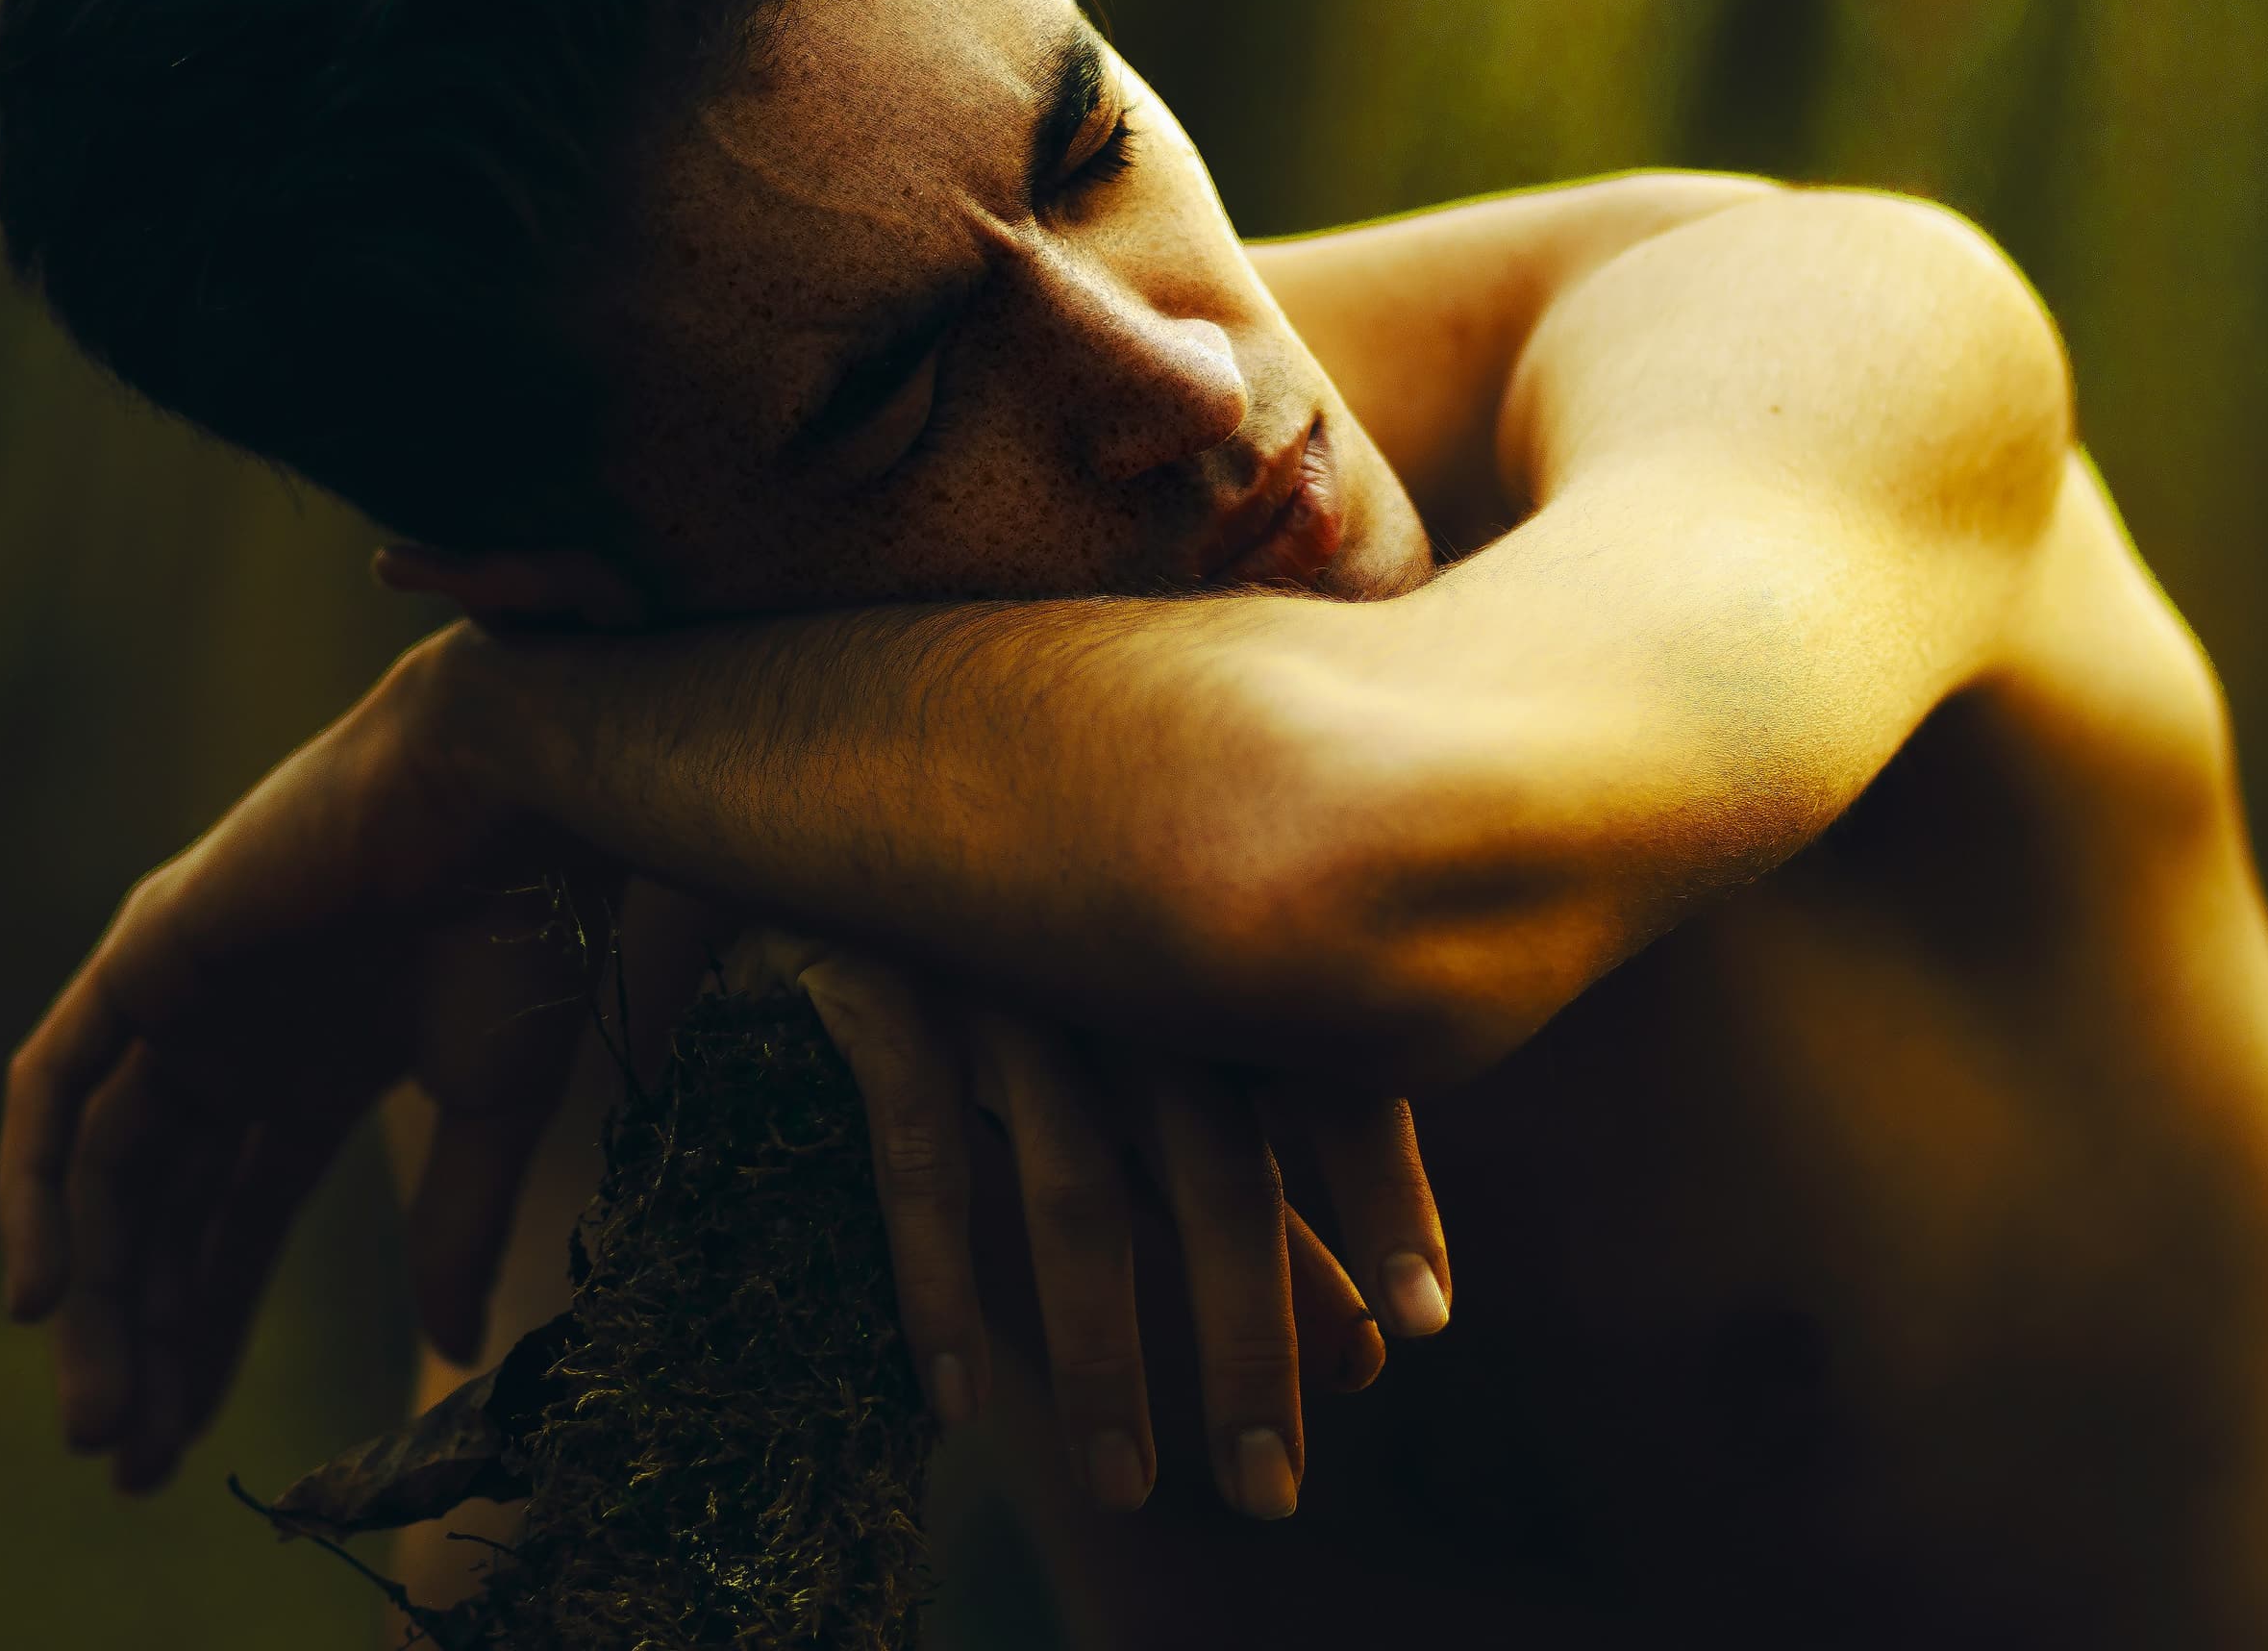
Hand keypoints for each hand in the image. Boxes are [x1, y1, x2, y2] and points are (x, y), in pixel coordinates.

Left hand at [0, 670, 599, 1491]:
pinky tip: (42, 1290)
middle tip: (119, 1457)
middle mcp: (235, 1036)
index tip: (179, 1450)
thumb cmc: (533, 925)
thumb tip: (457, 1349)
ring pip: (106, 1170)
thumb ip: (454, 1220)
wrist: (525, 794)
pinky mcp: (147, 950)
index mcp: (316, 1067)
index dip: (207, 1332)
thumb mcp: (493, 1106)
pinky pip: (58, 1083)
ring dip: (92, 1292)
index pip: (234, 1223)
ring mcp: (185, 994)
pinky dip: (37, 1183)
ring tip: (95, 1408)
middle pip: (161, 1214)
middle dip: (139, 1336)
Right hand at [730, 931, 1452, 1523]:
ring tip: (1126, 1490)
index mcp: (1214, 954)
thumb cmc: (1037, 940)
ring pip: (1074, 1187)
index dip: (1383, 1192)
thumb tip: (1380, 1352)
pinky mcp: (880, 985)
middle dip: (1251, 1339)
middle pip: (1215, 1169)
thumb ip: (1257, 1179)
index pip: (1328, 1080)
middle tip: (1272, 1495)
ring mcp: (1002, 975)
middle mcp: (1126, 964)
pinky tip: (959, 1403)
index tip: (1421, 1326)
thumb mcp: (1151, 1044)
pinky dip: (941, 1280)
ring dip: (1102, 1354)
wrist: (847, 773)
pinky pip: (919, 1152)